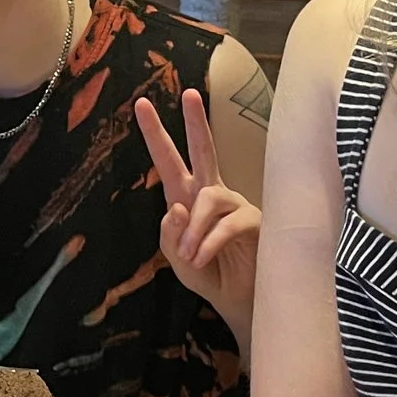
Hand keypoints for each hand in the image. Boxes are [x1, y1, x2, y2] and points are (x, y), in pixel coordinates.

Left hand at [135, 88, 259, 314]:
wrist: (236, 302)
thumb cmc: (207, 275)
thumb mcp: (176, 259)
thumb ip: (169, 236)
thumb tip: (175, 207)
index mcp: (186, 197)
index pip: (169, 160)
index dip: (155, 134)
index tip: (141, 104)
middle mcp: (211, 194)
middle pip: (204, 150)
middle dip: (195, 123)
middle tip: (190, 94)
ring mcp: (235, 204)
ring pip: (209, 196)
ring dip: (194, 227)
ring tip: (189, 254)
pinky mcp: (255, 221)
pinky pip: (228, 222)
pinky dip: (209, 241)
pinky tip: (201, 256)